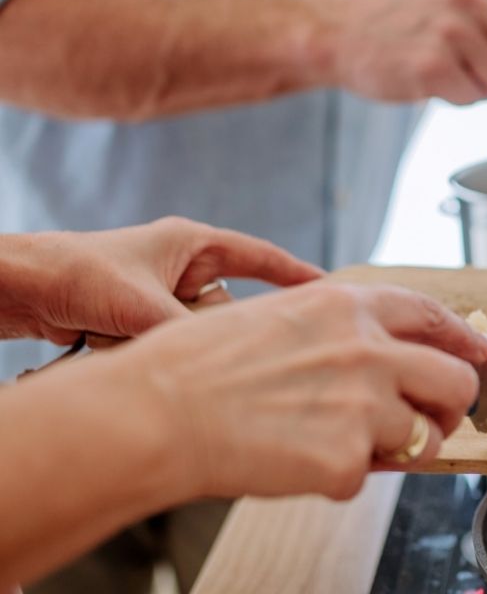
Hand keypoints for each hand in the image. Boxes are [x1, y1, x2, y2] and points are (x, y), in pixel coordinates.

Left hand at [2, 217, 322, 344]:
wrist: (18, 288)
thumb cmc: (76, 273)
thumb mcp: (144, 306)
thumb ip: (193, 336)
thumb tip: (227, 365)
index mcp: (193, 243)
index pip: (261, 258)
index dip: (297, 276)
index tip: (332, 292)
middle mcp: (183, 268)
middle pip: (229, 307)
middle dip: (215, 329)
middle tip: (213, 347)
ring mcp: (163, 296)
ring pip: (199, 332)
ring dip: (176, 344)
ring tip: (137, 339)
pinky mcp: (143, 321)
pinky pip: (172, 344)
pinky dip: (155, 353)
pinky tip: (125, 348)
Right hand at [120, 283, 486, 499]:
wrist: (154, 412)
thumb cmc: (194, 366)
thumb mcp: (275, 316)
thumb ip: (336, 330)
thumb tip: (377, 354)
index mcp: (349, 307)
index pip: (432, 315)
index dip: (463, 338)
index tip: (482, 354)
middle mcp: (369, 349)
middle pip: (456, 381)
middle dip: (449, 408)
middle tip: (427, 423)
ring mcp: (364, 405)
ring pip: (422, 438)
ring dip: (393, 449)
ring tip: (337, 446)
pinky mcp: (348, 460)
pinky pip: (364, 479)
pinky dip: (335, 480)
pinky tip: (292, 462)